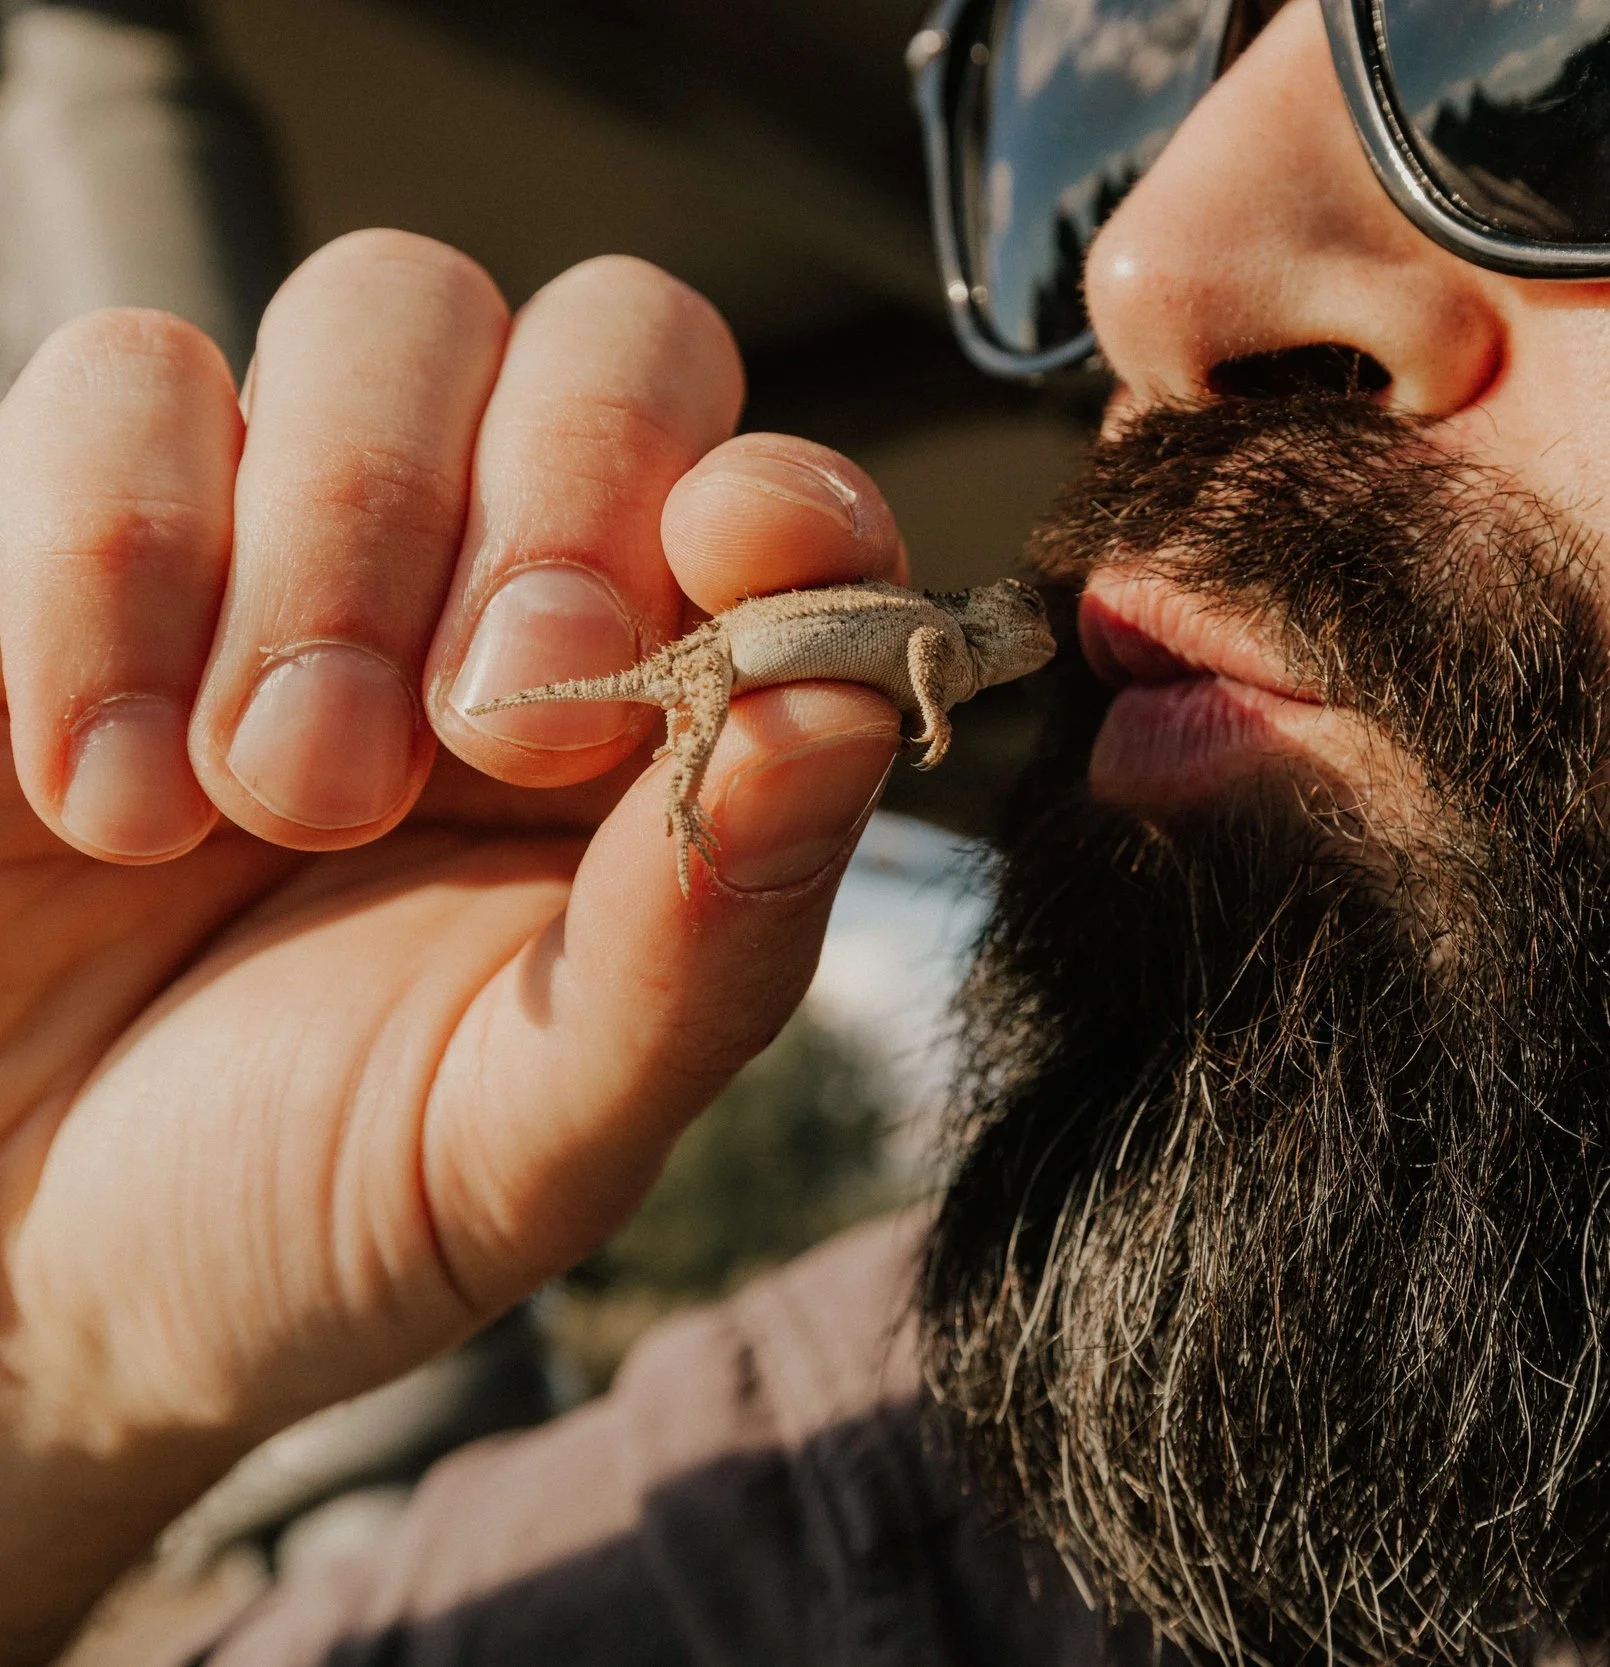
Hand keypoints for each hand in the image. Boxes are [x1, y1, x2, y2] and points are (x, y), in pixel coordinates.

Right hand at [0, 232, 905, 1659]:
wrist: (18, 1263)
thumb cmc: (307, 1198)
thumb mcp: (530, 1134)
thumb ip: (706, 941)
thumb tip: (850, 710)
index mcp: (673, 726)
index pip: (787, 505)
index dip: (785, 503)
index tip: (732, 556)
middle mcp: (515, 587)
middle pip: (611, 338)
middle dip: (555, 510)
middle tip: (481, 732)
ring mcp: (301, 530)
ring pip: (384, 306)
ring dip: (338, 550)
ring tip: (278, 797)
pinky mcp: (81, 522)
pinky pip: (119, 375)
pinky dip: (114, 561)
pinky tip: (108, 787)